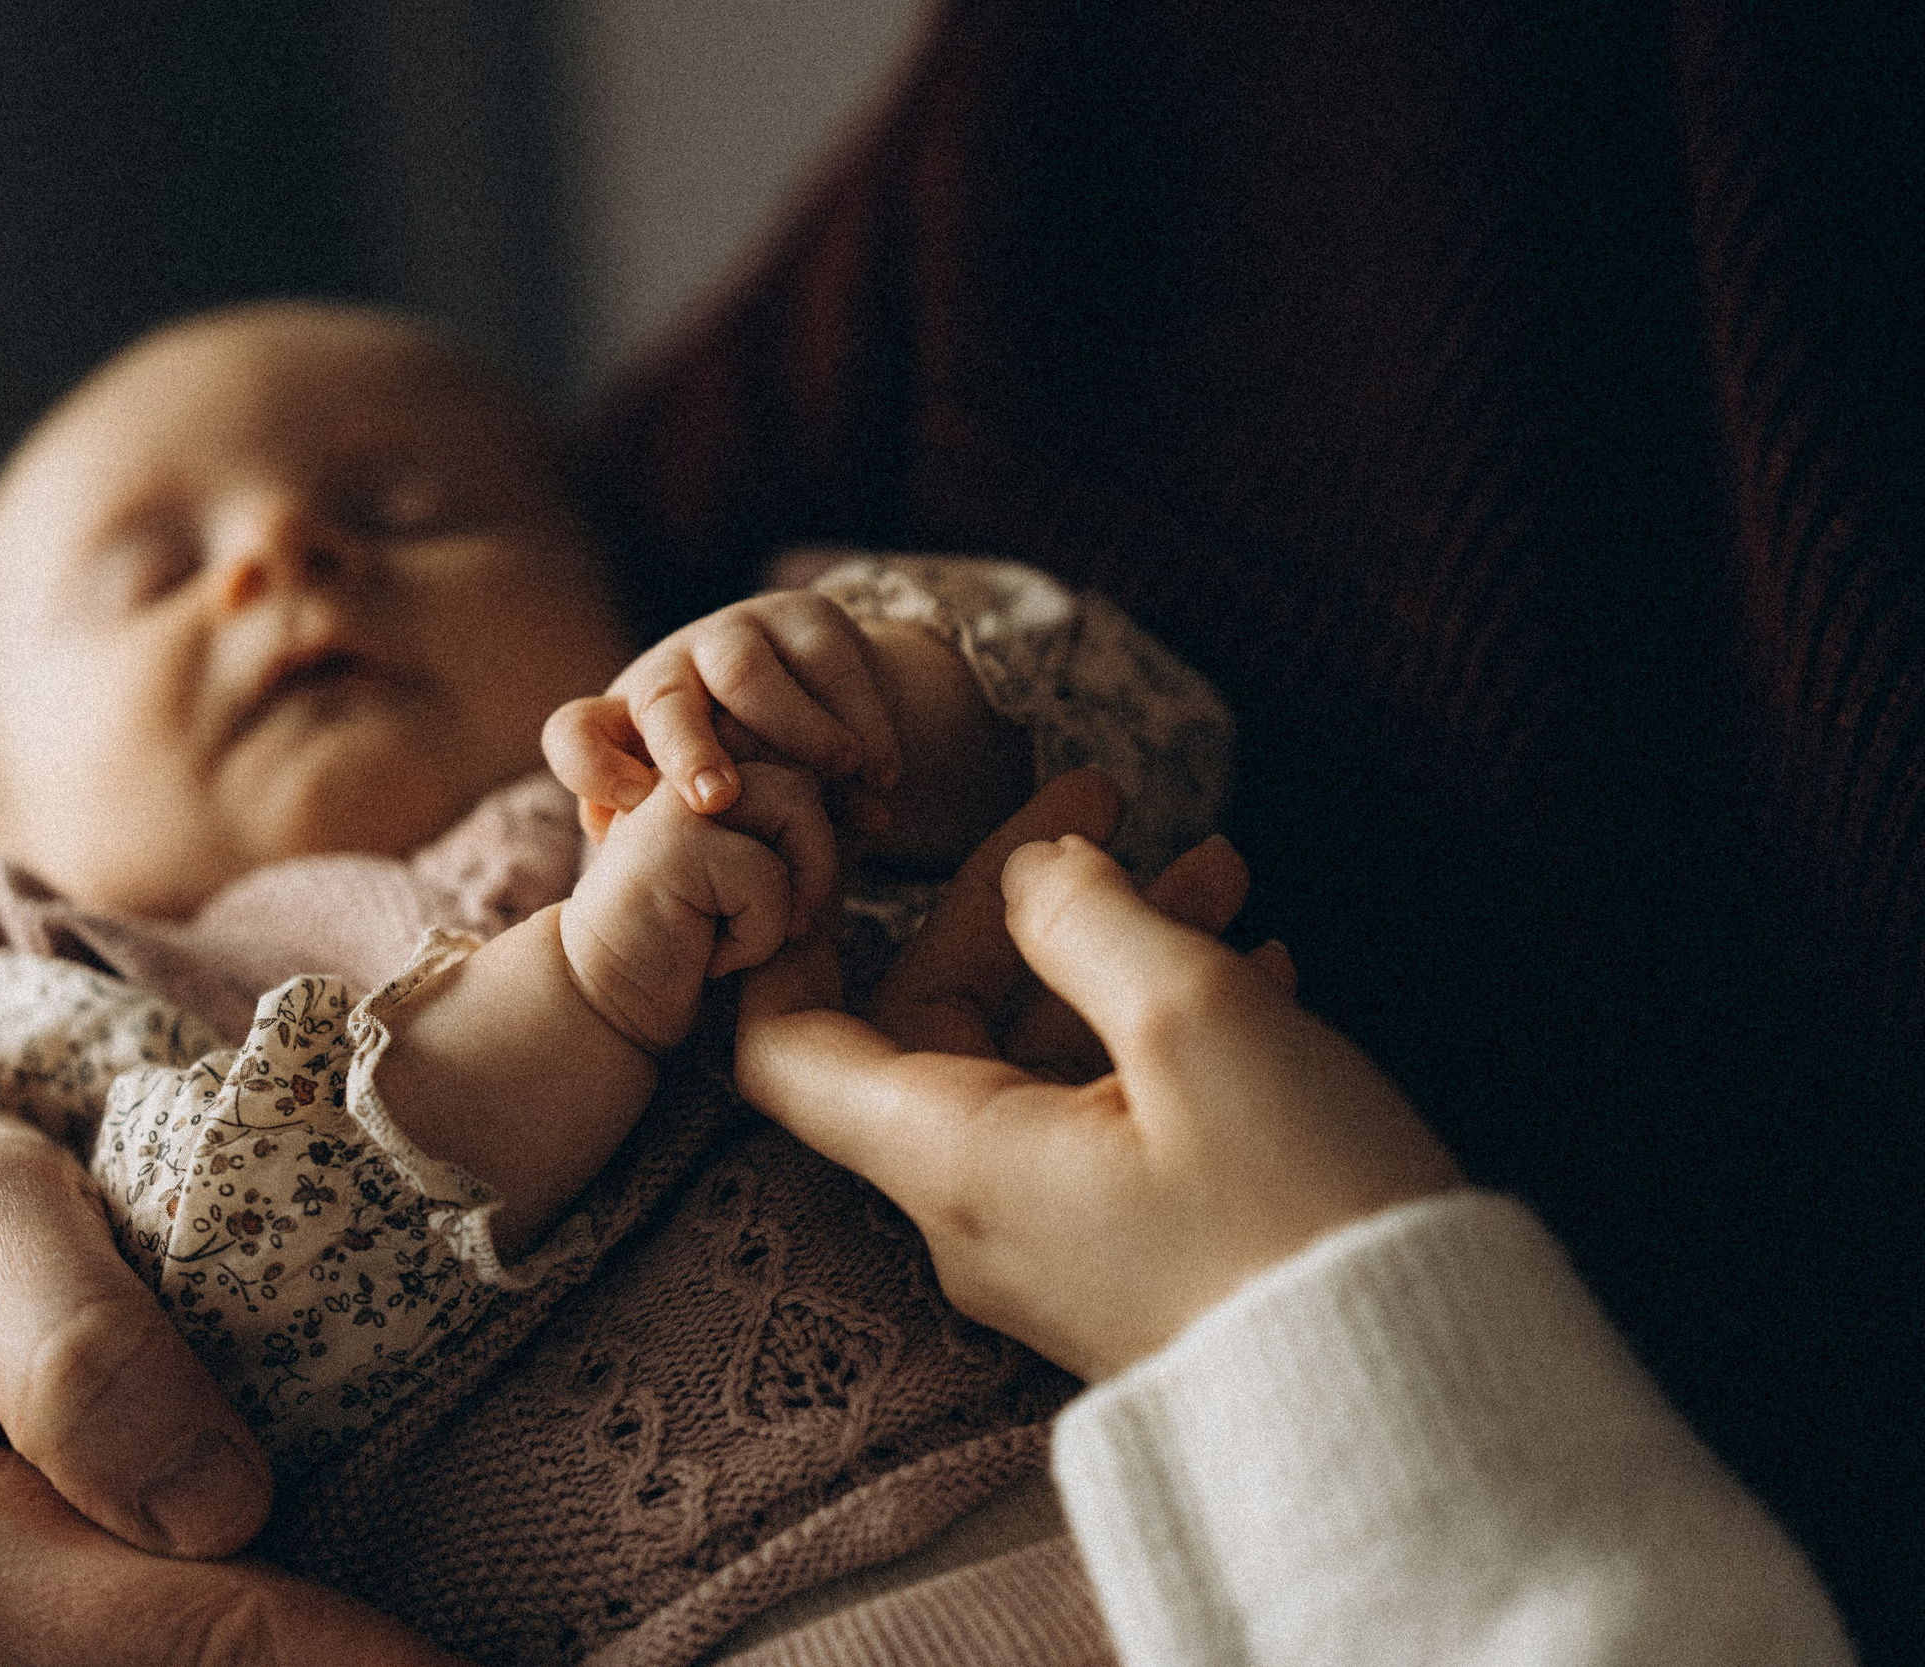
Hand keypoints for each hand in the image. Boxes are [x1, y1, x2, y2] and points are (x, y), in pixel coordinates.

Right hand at [0, 1136, 463, 1665]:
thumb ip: (82, 1344)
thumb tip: (219, 1506)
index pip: (208, 1638)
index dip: (367, 1659)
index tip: (471, 1664)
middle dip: (336, 1656)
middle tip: (479, 1644)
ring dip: (290, 1650)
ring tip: (403, 1626)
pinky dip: (230, 1652)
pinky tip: (311, 1625)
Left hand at [545, 590, 903, 827]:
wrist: (832, 730)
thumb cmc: (755, 796)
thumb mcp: (715, 826)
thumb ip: (690, 852)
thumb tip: (665, 882)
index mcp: (628, 729)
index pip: (576, 734)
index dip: (592, 769)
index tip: (628, 808)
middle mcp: (669, 674)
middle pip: (660, 701)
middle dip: (687, 752)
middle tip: (720, 802)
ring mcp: (731, 637)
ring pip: (746, 674)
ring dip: (799, 732)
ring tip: (846, 775)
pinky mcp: (800, 618)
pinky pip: (825, 660)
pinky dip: (861, 719)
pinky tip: (882, 770)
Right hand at [559, 761, 835, 1051]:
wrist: (613, 998)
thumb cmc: (695, 935)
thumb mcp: (764, 870)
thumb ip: (806, 828)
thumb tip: (877, 809)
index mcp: (703, 748)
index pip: (802, 744)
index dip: (838, 799)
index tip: (846, 847)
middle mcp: (683, 755)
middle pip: (808, 766)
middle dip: (820, 851)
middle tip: (789, 913)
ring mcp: (674, 796)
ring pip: (798, 804)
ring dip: (800, 885)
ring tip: (750, 926)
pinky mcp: (671, 845)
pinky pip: (768, 877)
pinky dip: (758, 934)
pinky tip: (711, 955)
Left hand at [735, 769, 1462, 1381]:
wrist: (1417, 1410)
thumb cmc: (1303, 1215)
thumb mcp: (1197, 1022)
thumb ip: (1093, 921)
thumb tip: (1037, 869)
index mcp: (951, 1156)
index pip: (787, 1047)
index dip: (789, 938)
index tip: (840, 843)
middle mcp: (976, 1209)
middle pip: (933, 1022)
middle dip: (1019, 899)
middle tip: (1108, 796)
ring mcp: (1054, 1239)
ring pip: (1041, 1057)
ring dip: (1116, 948)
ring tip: (1220, 865)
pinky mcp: (1130, 1255)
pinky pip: (1106, 1115)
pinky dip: (1159, 1026)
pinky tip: (1258, 960)